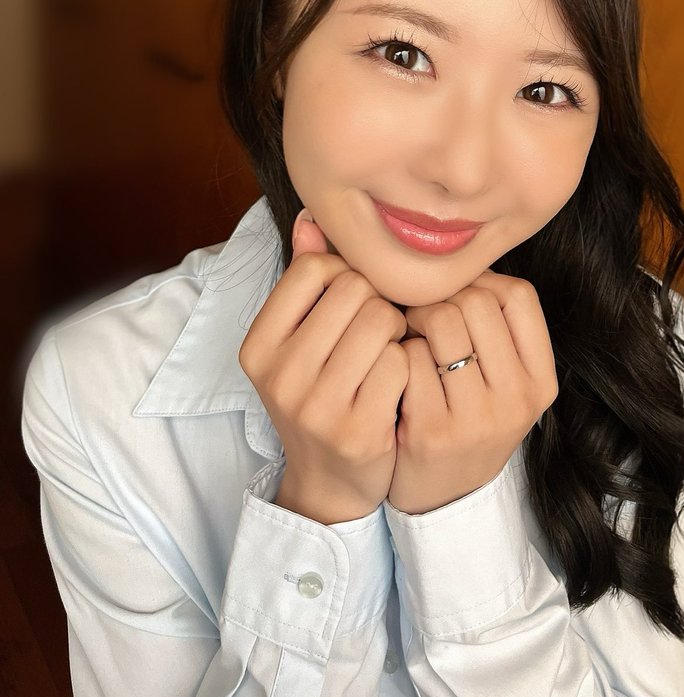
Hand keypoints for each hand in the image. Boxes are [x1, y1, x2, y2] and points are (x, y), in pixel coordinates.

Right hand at [239, 209, 409, 524]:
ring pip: (382, 319)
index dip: (347, 275)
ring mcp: (316, 406)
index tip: (353, 302)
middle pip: (355, 288)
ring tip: (391, 350)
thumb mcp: (300, 338)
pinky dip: (410, 363)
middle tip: (381, 328)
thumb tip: (312, 215)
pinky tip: (402, 380)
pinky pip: (402, 362)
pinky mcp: (357, 431)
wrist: (330, 481)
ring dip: (399, 330)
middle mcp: (279, 375)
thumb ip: (305, 277)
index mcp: (259, 344)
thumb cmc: (322, 392)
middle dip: (378, 301)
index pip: (315, 267)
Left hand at [387, 270, 557, 514]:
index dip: (478, 282)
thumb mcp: (502, 381)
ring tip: (407, 337)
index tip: (455, 299)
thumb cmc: (466, 419)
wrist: (440, 501)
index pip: (517, 295)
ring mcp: (477, 418)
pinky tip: (394, 368)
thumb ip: (493, 325)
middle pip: (476, 300)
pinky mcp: (433, 432)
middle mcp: (518, 399)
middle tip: (420, 317)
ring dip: (413, 320)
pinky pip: (408, 357)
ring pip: (442, 320)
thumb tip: (459, 255)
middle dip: (439, 298)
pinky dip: (395, 352)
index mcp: (540, 381)